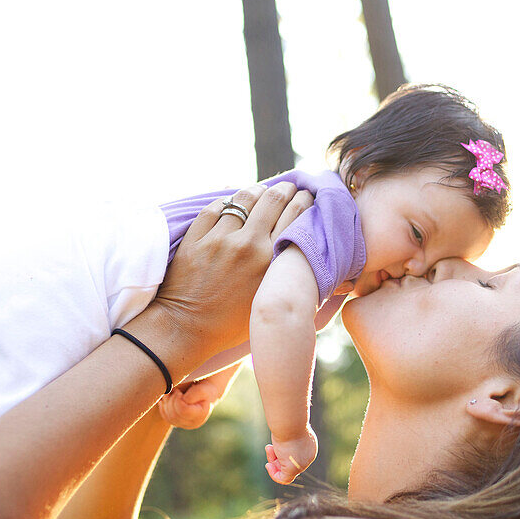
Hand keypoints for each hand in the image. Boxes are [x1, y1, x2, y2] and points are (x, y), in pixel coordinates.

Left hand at [150, 183, 313, 362]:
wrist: (186, 330)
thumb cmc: (231, 327)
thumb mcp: (270, 303)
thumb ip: (292, 282)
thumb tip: (334, 280)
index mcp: (271, 261)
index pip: (296, 215)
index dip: (304, 200)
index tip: (307, 196)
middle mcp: (248, 245)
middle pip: (273, 199)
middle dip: (285, 189)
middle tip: (289, 187)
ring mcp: (219, 239)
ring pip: (244, 198)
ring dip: (257, 190)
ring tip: (262, 191)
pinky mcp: (195, 238)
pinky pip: (215, 207)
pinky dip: (226, 203)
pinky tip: (232, 205)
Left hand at [158, 368, 237, 429]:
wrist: (205, 394)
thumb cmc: (205, 390)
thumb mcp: (203, 389)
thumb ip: (195, 394)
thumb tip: (183, 400)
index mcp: (200, 415)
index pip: (183, 410)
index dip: (177, 399)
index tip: (179, 391)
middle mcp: (192, 423)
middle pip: (174, 415)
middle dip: (171, 400)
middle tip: (174, 390)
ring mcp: (184, 424)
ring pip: (169, 417)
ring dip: (166, 403)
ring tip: (171, 393)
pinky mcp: (177, 423)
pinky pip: (166, 417)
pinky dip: (163, 407)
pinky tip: (166, 399)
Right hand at [265, 426, 317, 484]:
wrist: (290, 423)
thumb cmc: (288, 423)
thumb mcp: (288, 430)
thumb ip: (286, 439)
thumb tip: (279, 445)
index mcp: (310, 446)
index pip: (295, 455)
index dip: (282, 452)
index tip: (273, 444)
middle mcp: (308, 456)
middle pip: (290, 462)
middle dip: (276, 456)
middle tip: (269, 447)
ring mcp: (302, 464)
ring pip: (285, 470)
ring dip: (273, 461)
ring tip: (269, 449)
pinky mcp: (294, 469)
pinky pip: (284, 479)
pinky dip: (274, 474)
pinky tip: (268, 465)